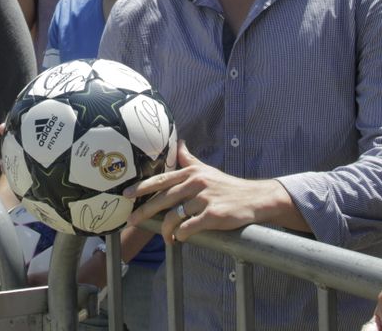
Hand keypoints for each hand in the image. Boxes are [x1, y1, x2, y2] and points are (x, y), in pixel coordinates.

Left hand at [124, 141, 287, 241]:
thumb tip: (179, 143)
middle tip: (132, 221)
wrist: (254, 198)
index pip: (162, 180)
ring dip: (166, 230)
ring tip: (166, 238)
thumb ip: (190, 159)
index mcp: (192, 173)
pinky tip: (179, 239)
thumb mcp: (207, 170)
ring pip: (174, 216)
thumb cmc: (227, 186)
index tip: (127, 195)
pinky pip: (189, 227)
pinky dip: (181, 235)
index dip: (142, 188)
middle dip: (145, 211)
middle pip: (163, 199)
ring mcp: (204, 199)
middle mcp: (196, 183)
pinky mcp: (213, 215)